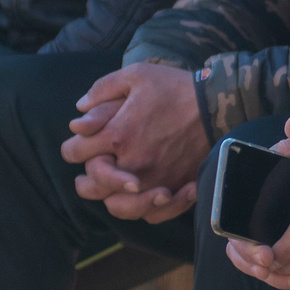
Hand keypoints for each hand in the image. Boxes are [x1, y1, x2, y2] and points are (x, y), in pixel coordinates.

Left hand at [63, 62, 209, 217]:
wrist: (217, 106)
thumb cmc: (176, 88)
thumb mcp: (137, 74)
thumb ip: (103, 89)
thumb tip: (79, 110)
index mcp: (117, 134)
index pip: (74, 152)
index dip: (71, 148)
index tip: (76, 144)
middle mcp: (131, 163)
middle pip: (91, 187)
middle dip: (85, 179)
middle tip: (87, 175)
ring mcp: (154, 181)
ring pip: (118, 207)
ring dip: (111, 198)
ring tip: (112, 191)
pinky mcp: (175, 190)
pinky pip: (151, 214)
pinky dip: (144, 210)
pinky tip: (143, 197)